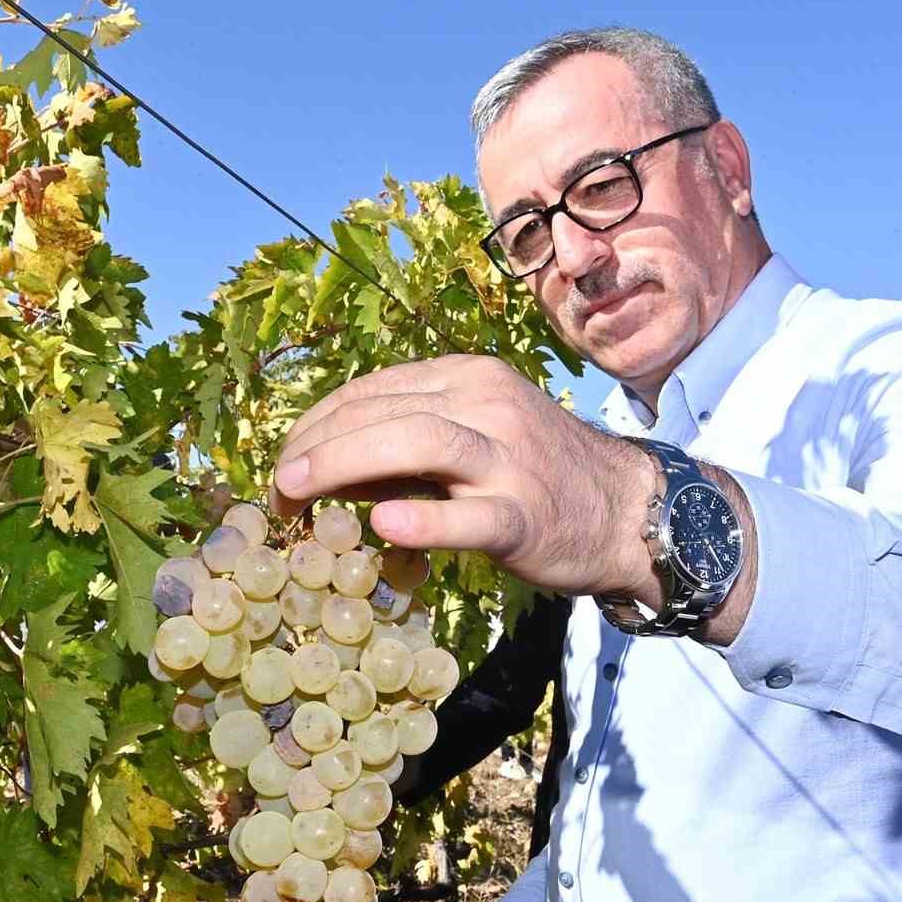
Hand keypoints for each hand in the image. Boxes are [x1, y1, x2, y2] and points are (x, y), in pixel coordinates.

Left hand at [270, 355, 658, 600]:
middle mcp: (485, 404)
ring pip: (418, 443)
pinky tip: (384, 524)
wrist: (625, 509)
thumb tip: (320, 464)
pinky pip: (469, 516)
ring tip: (295, 491)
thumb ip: (401, 443)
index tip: (283, 459)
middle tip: (276, 486)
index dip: (315, 423)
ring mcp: (508, 458)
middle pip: (383, 412)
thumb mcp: (470, 436)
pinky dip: (424, 519)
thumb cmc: (533, 473)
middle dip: (315, 446)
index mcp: (466, 377)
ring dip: (343, 463)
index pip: (371, 390)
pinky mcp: (524, 515)